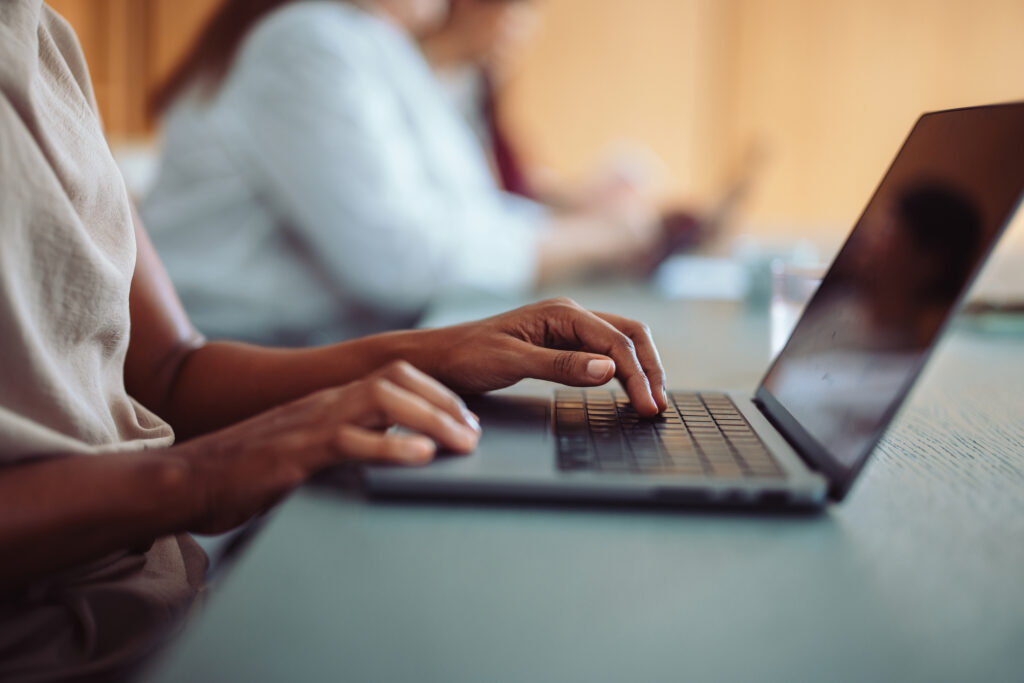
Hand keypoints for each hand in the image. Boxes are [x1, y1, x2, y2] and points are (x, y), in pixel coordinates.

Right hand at [173, 361, 479, 533]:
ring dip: (431, 418)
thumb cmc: (244, 470)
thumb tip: (381, 453)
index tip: (466, 419)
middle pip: (397, 379)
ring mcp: (311, 423)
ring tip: (463, 442)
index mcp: (329, 402)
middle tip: (476, 431)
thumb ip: (340, 443)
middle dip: (445, 401)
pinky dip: (391, 446)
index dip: (437, 395)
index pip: (394, 379)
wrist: (187, 480)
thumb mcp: (304, 450)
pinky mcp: (297, 452)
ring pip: (382, 400)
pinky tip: (421, 456)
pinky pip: (350, 440)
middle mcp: (325, 403)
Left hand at [417, 298, 668, 416]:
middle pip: (628, 334)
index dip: (638, 375)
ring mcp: (566, 328)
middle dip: (649, 368)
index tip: (648, 407)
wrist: (436, 358)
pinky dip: (621, 371)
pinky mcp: (561, 344)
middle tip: (658, 406)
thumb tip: (608, 370)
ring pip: (619, 342)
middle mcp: (569, 314)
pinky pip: (602, 353)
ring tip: (651, 401)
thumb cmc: (466, 356)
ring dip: (639, 369)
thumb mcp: (511, 362)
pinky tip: (627, 390)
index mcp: (561, 312)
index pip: (615, 342)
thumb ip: (561, 366)